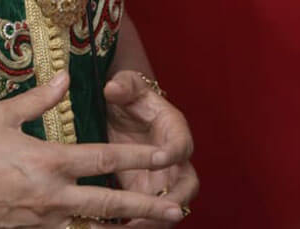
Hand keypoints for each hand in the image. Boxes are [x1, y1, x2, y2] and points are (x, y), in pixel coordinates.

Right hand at [0, 70, 185, 227]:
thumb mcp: (1, 115)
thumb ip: (39, 98)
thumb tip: (67, 77)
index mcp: (48, 161)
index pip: (103, 159)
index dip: (137, 157)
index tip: (166, 155)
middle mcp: (53, 196)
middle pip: (110, 204)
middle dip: (147, 207)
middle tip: (177, 209)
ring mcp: (44, 220)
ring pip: (94, 226)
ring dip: (124, 225)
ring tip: (152, 225)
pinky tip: (104, 228)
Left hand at [104, 70, 198, 226]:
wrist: (125, 112)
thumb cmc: (130, 96)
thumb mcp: (127, 85)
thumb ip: (123, 85)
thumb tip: (113, 88)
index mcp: (174, 130)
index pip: (182, 145)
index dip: (174, 153)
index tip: (161, 158)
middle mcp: (175, 161)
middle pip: (186, 188)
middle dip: (172, 202)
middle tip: (152, 211)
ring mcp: (164, 181)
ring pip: (170, 209)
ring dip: (155, 220)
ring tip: (131, 227)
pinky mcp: (148, 195)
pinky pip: (151, 216)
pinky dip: (138, 224)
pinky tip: (114, 228)